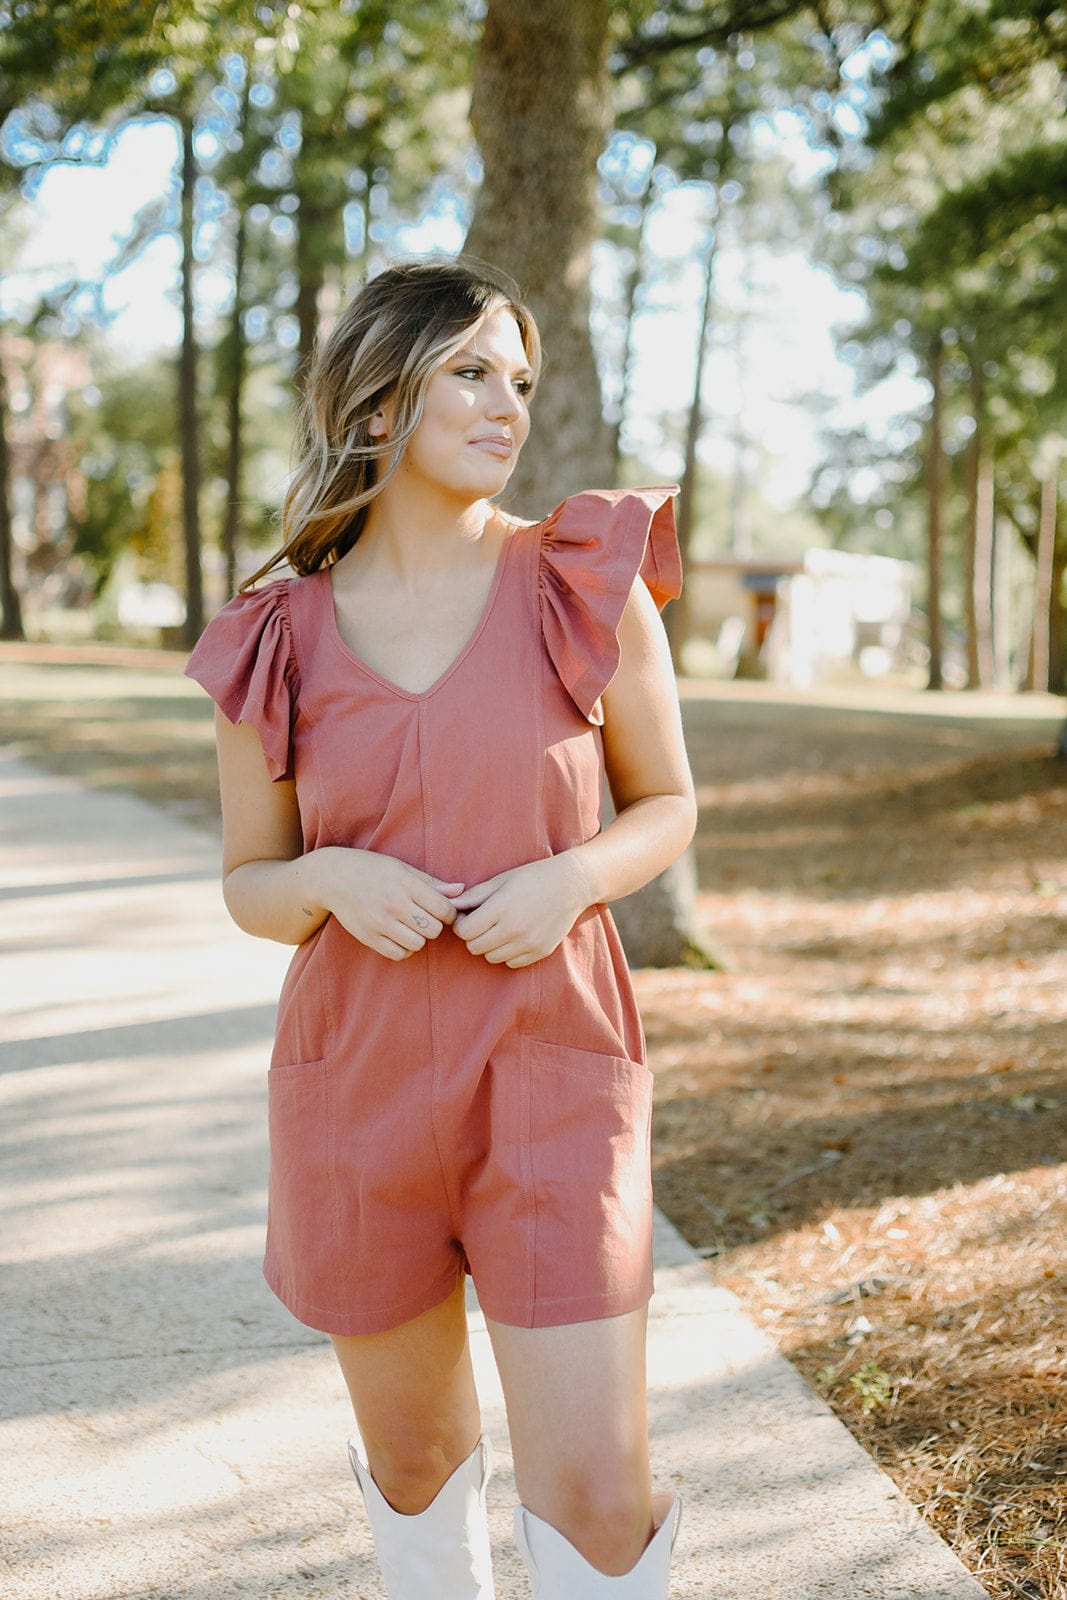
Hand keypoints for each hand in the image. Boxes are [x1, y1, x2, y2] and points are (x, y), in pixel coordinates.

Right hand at [310, 848, 463, 961]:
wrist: (332, 877)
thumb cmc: (372, 869)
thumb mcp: (402, 868)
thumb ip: (432, 883)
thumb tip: (462, 890)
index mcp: (406, 884)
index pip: (445, 909)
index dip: (449, 913)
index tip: (442, 910)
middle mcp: (394, 904)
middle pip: (434, 930)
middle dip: (434, 926)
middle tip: (424, 917)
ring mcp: (379, 922)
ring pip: (418, 944)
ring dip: (419, 938)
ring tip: (411, 926)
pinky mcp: (368, 937)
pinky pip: (398, 954)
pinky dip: (403, 949)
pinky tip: (399, 936)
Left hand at [450, 854, 590, 967]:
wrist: (571, 885)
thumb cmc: (533, 877)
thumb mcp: (501, 880)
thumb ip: (474, 895)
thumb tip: (450, 906)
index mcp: (501, 908)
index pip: (464, 931)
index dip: (461, 924)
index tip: (468, 916)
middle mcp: (514, 929)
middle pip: (475, 947)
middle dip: (473, 936)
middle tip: (482, 923)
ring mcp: (529, 943)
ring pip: (491, 958)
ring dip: (490, 946)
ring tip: (499, 929)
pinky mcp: (540, 951)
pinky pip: (512, 963)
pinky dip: (508, 953)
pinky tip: (514, 937)